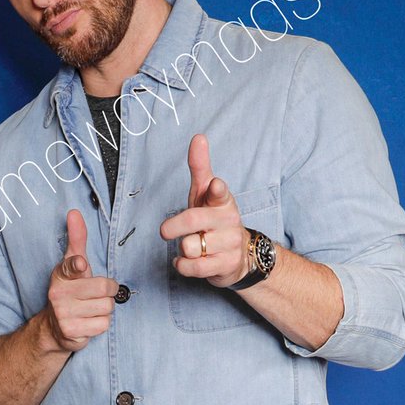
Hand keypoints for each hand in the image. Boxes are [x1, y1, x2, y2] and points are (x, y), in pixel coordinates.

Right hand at [42, 209, 118, 351]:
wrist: (53, 327)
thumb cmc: (70, 290)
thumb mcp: (72, 264)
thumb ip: (77, 239)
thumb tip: (74, 212)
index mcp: (61, 274)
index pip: (72, 266)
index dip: (79, 265)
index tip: (81, 264)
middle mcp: (59, 293)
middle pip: (105, 289)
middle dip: (108, 293)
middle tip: (97, 295)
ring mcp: (63, 313)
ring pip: (107, 308)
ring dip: (104, 310)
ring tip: (91, 309)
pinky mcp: (70, 331)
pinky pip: (103, 325)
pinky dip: (100, 324)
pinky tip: (88, 322)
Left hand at [159, 134, 247, 287]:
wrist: (239, 255)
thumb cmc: (214, 218)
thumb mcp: (205, 194)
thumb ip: (200, 168)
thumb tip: (198, 137)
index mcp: (222, 201)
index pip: (220, 193)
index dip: (216, 190)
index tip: (216, 185)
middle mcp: (228, 220)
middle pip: (193, 220)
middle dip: (174, 226)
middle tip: (165, 231)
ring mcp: (229, 244)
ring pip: (190, 246)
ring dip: (182, 248)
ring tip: (192, 245)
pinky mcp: (225, 266)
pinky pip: (193, 267)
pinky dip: (183, 265)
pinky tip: (189, 260)